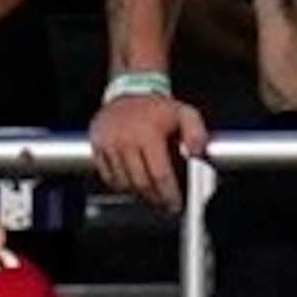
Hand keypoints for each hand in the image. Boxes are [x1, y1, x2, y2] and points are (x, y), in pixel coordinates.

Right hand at [87, 89, 206, 208]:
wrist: (130, 92)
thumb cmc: (157, 107)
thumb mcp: (185, 114)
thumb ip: (197, 134)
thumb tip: (198, 154)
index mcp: (149, 134)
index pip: (160, 174)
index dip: (169, 194)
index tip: (174, 204)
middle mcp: (126, 140)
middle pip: (141, 183)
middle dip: (155, 198)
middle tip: (164, 204)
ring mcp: (109, 144)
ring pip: (123, 183)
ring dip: (137, 194)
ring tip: (150, 195)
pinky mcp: (98, 147)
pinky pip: (107, 176)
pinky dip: (120, 185)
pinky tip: (131, 184)